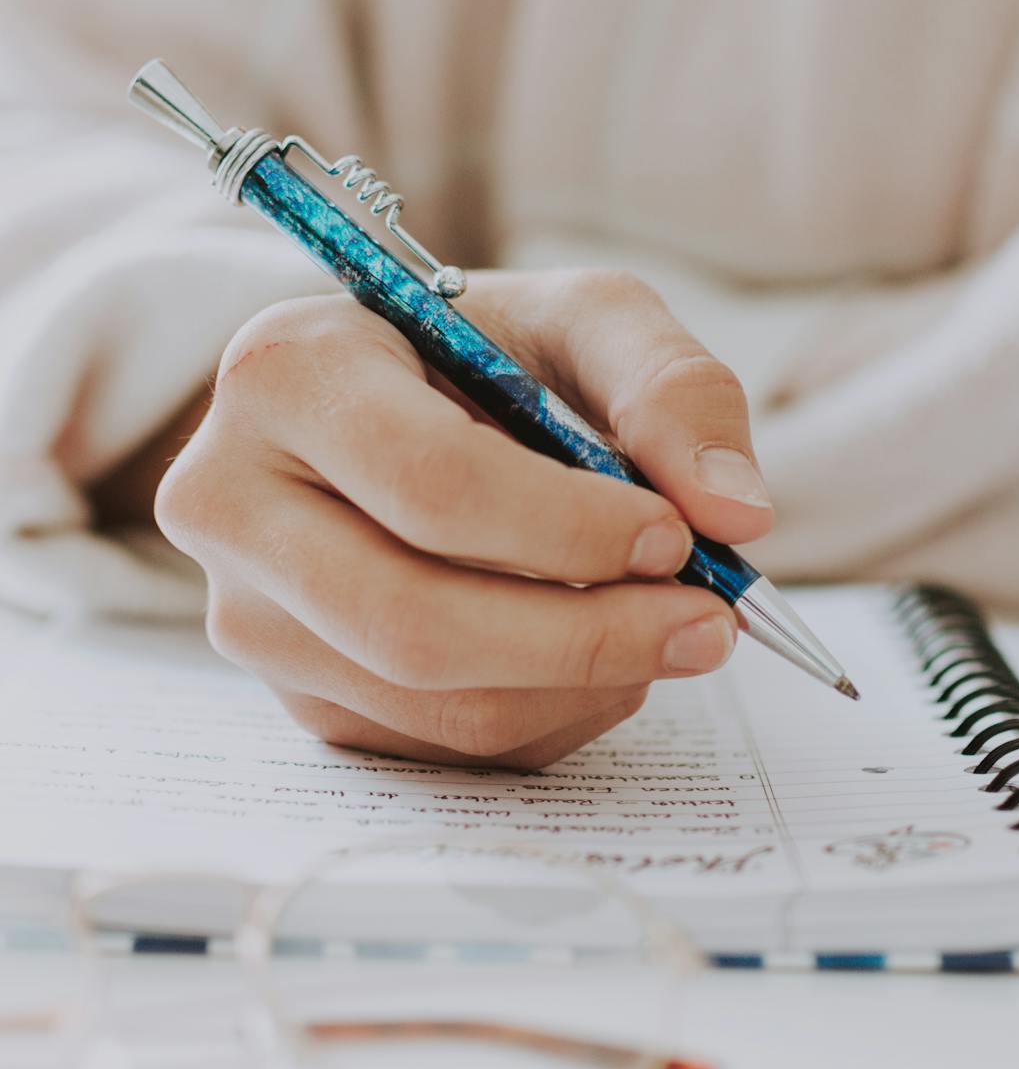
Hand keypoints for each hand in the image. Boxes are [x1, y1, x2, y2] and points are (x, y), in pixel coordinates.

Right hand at [155, 270, 773, 767]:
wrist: (396, 411)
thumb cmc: (485, 357)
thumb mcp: (584, 323)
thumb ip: (673, 389)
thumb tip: (738, 513)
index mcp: (285, 374)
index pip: (429, 485)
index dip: (569, 529)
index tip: (676, 536)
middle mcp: (230, 501)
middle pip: (413, 621)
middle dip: (587, 636)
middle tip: (707, 623)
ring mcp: (249, 615)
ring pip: (432, 702)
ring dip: (582, 683)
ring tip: (659, 626)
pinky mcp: (297, 696)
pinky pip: (440, 746)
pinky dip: (551, 714)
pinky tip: (590, 653)